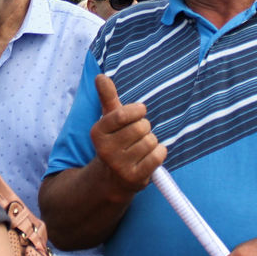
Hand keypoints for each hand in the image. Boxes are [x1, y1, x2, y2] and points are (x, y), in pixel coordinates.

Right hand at [90, 74, 166, 198]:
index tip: (139, 112)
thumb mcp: (109, 120)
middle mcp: (105, 150)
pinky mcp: (134, 178)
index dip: (137, 111)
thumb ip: (107, 97)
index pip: (123, 114)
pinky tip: (150, 156)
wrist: (111, 179)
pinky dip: (159, 152)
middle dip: (144, 128)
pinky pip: (157, 156)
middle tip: (137, 136)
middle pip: (141, 127)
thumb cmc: (115, 141)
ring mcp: (119, 166)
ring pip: (150, 141)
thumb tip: (100, 76)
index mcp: (97, 132)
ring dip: (151, 142)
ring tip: (140, 148)